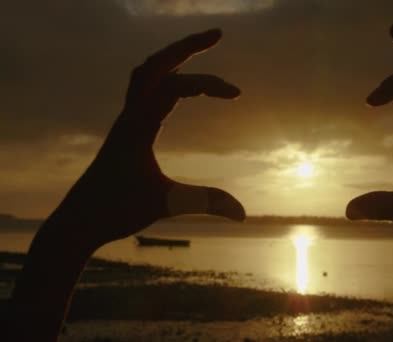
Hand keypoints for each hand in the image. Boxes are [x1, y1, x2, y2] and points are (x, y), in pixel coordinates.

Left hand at [51, 29, 244, 250]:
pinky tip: (180, 85)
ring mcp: (126, 120)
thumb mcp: (167, 206)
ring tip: (199, 48)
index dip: (207, 83)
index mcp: (138, 127)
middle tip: (218, 34)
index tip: (237, 94)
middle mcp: (130, 115)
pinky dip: (165, 77)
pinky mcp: (127, 128)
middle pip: (156, 64)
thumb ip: (205, 203)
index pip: (174, 86)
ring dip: (173, 57)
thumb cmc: (117, 211)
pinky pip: (145, 89)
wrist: (78, 220)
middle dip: (187, 46)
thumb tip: (243, 213)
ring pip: (147, 73)